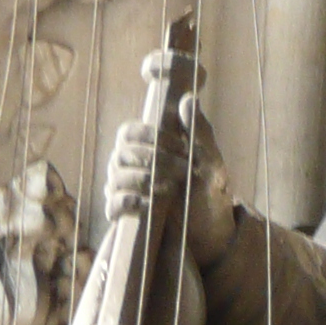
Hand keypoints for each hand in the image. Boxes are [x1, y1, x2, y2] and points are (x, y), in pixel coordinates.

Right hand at [105, 92, 238, 268]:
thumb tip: (187, 99)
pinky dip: (129, 203)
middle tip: (183, 171)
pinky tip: (150, 205)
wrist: (212, 225)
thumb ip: (199, 130)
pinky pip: (113, 205)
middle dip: (154, 161)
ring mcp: (124, 189)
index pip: (128, 132)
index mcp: (145, 146)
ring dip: (144, 181)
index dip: (151, 137)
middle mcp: (129, 165)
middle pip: (122, 154)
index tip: (181, 147)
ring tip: (170, 189)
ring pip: (116, 178)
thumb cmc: (207, 186)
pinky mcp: (125, 214)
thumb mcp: (210, 158)